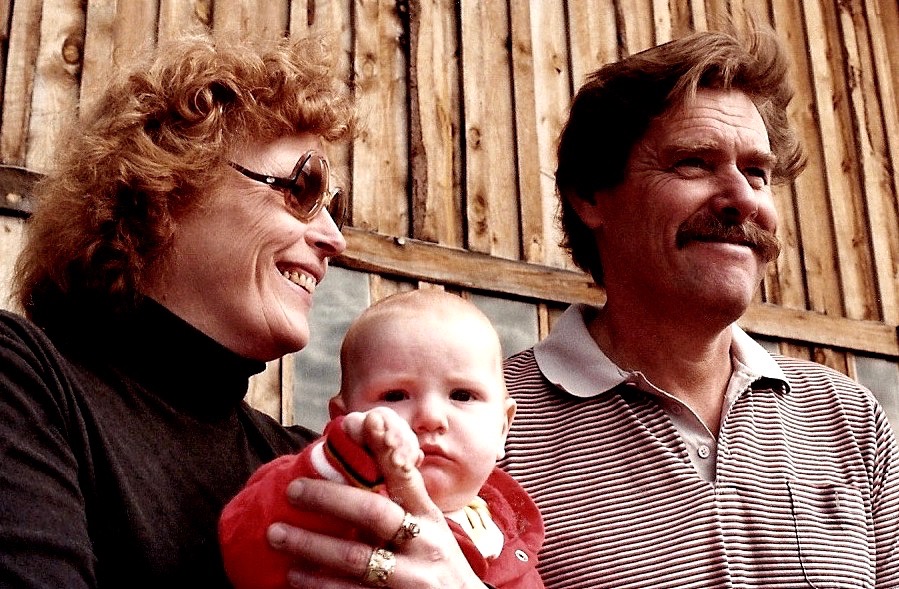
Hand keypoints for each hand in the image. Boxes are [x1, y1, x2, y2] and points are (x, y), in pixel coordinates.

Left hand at [267, 410, 483, 587]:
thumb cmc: (436, 563)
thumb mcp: (430, 528)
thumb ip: (402, 499)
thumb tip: (372, 447)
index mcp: (429, 518)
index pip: (407, 478)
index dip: (390, 450)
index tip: (371, 420)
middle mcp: (424, 544)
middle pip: (374, 514)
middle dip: (329, 498)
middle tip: (292, 489)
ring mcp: (411, 578)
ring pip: (355, 558)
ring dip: (311, 545)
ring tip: (278, 535)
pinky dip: (319, 585)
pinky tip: (295, 576)